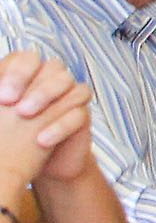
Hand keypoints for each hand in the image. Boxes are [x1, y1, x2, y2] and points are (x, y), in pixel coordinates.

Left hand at [0, 50, 93, 186]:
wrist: (38, 163)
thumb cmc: (12, 136)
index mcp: (30, 74)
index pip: (28, 58)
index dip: (17, 72)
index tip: (2, 96)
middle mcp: (52, 81)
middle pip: (53, 67)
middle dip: (31, 84)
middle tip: (11, 104)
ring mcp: (70, 97)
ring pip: (69, 84)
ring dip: (46, 97)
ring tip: (25, 116)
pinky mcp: (81, 117)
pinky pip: (79, 113)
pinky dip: (59, 126)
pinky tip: (41, 140)